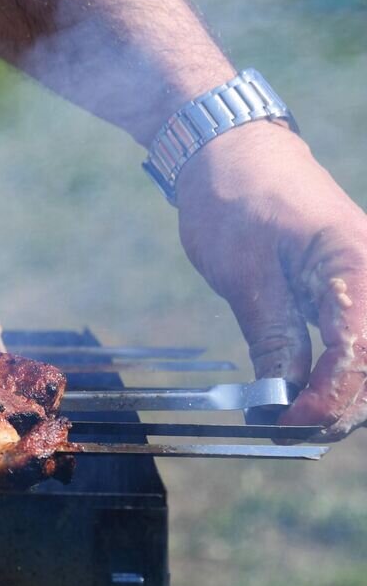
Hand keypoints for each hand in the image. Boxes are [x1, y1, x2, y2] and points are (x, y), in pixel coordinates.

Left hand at [176, 121, 366, 437]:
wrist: (232, 151)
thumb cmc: (235, 199)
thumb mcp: (244, 275)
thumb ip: (273, 336)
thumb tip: (281, 399)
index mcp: (355, 264)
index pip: (358, 349)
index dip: (330, 397)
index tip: (292, 426)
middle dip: (342, 406)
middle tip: (290, 435)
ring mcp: (366, 279)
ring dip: (343, 394)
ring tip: (295, 423)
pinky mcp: (349, 286)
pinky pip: (355, 337)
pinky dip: (336, 370)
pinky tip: (306, 395)